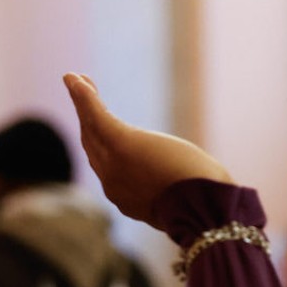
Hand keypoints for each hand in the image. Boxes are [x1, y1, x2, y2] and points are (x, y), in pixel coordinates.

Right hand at [63, 73, 232, 230]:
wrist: (206, 208)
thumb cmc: (212, 205)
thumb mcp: (194, 198)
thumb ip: (182, 191)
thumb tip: (205, 186)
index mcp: (131, 201)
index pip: (109, 169)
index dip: (102, 147)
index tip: (101, 129)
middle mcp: (114, 185)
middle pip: (94, 147)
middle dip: (87, 121)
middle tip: (84, 94)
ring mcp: (114, 165)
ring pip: (92, 129)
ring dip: (83, 103)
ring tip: (77, 80)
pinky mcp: (120, 143)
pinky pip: (96, 116)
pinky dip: (84, 98)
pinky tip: (75, 78)